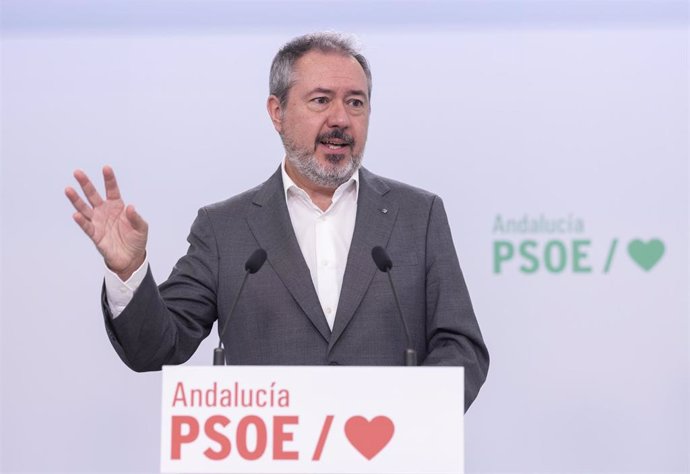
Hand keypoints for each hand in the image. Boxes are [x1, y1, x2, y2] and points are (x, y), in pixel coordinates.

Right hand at [65, 166, 147, 280]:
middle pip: (93, 195)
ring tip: (69, 189)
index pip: (112, 190)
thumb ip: (136, 217)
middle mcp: (105, 211)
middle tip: (77, 172)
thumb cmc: (136, 240)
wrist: (130, 258)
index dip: (109, 180)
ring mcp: (98, 222)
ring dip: (76, 200)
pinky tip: (76, 214)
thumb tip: (130, 207)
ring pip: (84, 208)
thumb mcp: (142, 227)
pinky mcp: (95, 234)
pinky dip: (81, 221)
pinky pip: (86, 226)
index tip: (106, 168)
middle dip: (86, 184)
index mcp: (117, 206)